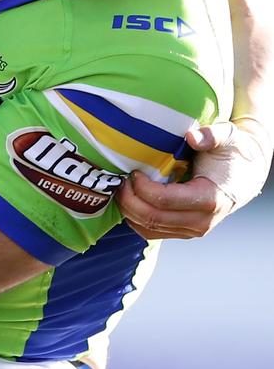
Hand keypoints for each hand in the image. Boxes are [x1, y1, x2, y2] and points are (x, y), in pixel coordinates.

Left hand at [116, 118, 270, 239]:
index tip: (134, 171)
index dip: (142, 188)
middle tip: (122, 179)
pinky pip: (152, 232)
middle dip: (130, 200)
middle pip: (152, 218)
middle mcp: (201, 220)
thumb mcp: (228, 137)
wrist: (246, 174)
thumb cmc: (233, 153)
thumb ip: (211, 135)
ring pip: (149, 229)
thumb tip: (192, 137)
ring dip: (129, 210)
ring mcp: (192, 229)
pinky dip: (136, 218)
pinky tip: (130, 200)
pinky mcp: (184, 231)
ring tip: (123, 188)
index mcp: (209, 198)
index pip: (164, 201)